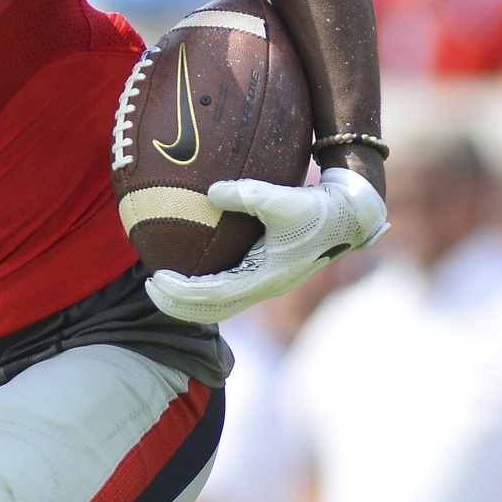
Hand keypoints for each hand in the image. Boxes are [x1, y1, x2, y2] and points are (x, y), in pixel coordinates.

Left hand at [147, 167, 387, 324]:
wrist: (352, 217)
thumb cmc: (321, 209)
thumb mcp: (286, 198)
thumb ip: (249, 194)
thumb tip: (211, 191)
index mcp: (265, 279)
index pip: (212, 296)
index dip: (180, 292)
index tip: (154, 278)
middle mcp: (263, 287)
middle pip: (210, 311)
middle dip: (177, 303)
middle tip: (149, 285)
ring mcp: (264, 284)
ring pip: (218, 304)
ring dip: (189, 298)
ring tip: (162, 282)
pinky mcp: (266, 274)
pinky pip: (227, 288)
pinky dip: (203, 286)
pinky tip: (190, 265)